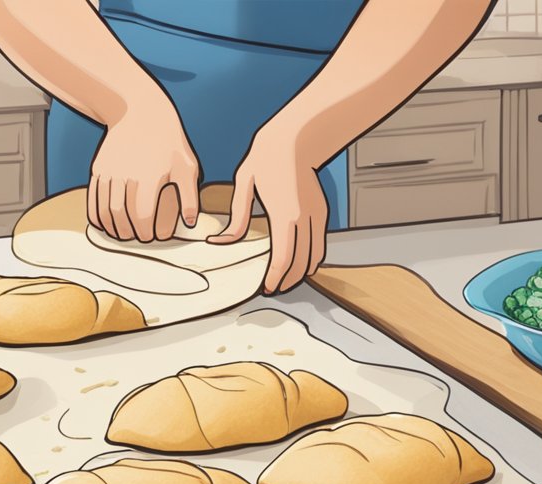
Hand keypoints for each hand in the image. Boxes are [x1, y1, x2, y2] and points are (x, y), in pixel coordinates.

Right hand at [88, 103, 201, 241]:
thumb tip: (190, 222)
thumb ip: (190, 196)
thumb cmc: (168, 141)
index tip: (150, 238)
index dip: (146, 232)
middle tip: (136, 239)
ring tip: (121, 235)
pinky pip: (93, 199)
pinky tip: (104, 224)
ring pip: (105, 210)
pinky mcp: (98, 169)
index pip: (143, 216)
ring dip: (112, 227)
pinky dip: (96, 215)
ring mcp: (109, 172)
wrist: (140, 111)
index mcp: (149, 178)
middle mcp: (126, 176)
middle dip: (128, 233)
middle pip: (121, 216)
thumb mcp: (186, 166)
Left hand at [209, 126, 328, 294]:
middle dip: (288, 280)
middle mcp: (305, 218)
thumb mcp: (243, 185)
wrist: (295, 137)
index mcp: (284, 215)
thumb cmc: (267, 158)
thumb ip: (235, 219)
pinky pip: (320, 243)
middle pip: (301, 263)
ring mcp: (317, 215)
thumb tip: (220, 240)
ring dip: (302, 271)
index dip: (276, 278)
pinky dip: (311, 257)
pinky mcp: (322, 210)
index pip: (283, 259)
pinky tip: (299, 261)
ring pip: (315, 256)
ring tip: (286, 279)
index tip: (268, 288)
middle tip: (275, 288)